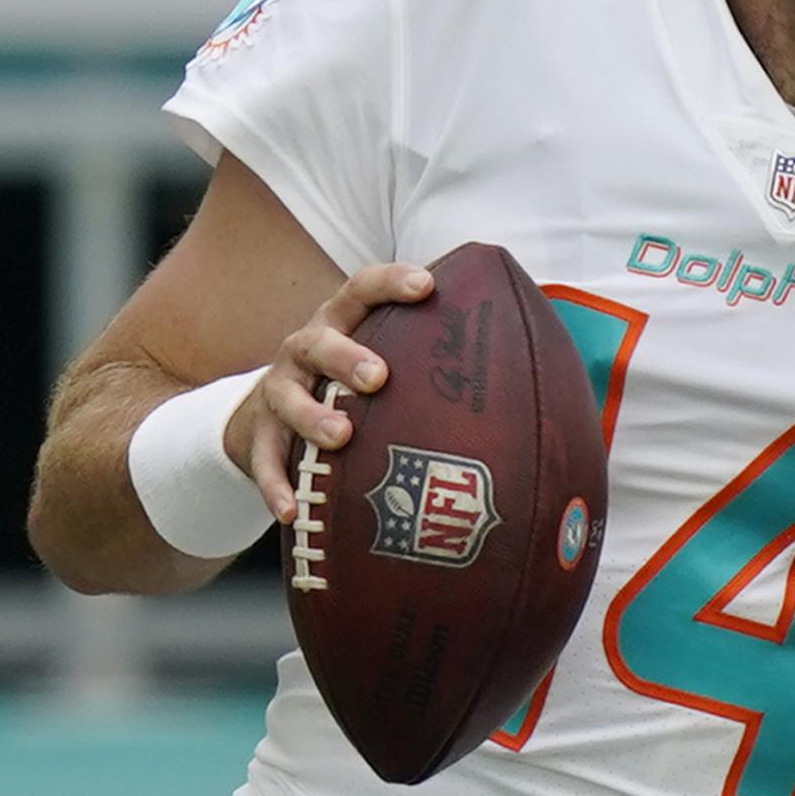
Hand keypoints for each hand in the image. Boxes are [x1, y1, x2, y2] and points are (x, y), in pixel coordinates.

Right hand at [225, 263, 435, 519]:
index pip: (362, 288)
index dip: (392, 283)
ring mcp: (280, 390)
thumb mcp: (382, 356)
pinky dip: (277, 485)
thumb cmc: (351, 382)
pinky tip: (292, 512)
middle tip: (380, 377)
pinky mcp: (260, 435)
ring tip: (342, 437)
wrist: (270, 413)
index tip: (428, 286)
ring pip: (288, 397)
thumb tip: (534, 376)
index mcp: (343, 322)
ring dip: (313, 416)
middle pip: (320, 341)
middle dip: (348, 356)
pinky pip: (265, 460)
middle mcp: (306, 348)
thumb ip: (434, 359)